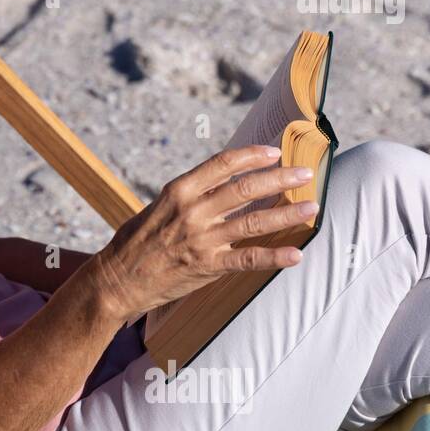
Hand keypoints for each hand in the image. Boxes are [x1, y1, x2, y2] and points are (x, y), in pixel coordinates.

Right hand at [95, 145, 315, 321]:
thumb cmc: (137, 241)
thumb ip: (190, 195)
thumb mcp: (158, 207)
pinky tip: (296, 255)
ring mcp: (201, 239)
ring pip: (254, 221)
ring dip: (287, 214)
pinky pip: (248, 259)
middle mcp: (192, 211)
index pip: (223, 164)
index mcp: (179, 190)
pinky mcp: (207, 266)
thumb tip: (225, 182)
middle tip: (306, 174)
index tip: (275, 151)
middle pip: (245, 188)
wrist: (118, 279)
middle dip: (280, 179)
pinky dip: (274, 257)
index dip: (253, 155)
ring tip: (311, 208)